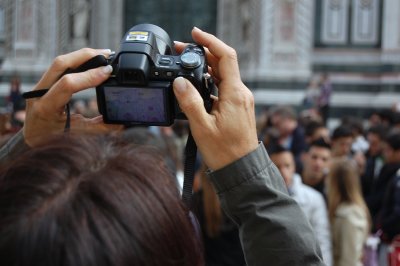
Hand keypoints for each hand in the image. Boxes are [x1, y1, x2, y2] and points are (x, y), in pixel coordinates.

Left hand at [23, 48, 121, 146]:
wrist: (31, 140)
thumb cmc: (50, 140)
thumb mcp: (75, 134)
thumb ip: (98, 127)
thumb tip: (120, 123)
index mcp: (45, 108)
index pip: (67, 83)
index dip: (89, 76)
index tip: (107, 72)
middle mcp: (38, 92)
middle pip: (61, 63)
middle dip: (86, 56)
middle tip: (108, 54)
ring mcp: (39, 85)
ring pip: (60, 62)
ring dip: (83, 55)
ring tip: (103, 55)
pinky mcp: (44, 82)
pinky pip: (61, 66)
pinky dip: (78, 61)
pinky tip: (91, 60)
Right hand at [173, 27, 257, 169]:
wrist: (241, 169)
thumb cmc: (225, 152)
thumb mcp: (202, 127)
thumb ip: (190, 102)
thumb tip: (179, 82)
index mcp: (235, 93)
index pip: (226, 56)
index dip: (210, 41)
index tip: (195, 34)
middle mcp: (241, 93)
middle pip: (223, 63)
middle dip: (203, 53)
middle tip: (181, 51)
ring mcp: (240, 100)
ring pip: (223, 75)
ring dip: (205, 67)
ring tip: (185, 65)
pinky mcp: (237, 107)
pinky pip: (223, 87)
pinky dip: (210, 81)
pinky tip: (196, 85)